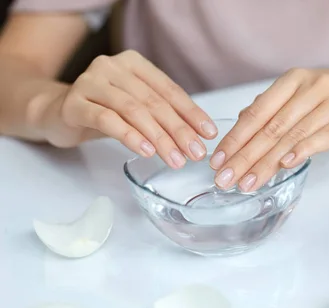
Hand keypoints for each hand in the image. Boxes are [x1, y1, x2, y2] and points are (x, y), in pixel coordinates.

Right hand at [39, 50, 216, 168]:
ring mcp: (91, 82)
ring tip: (175, 159)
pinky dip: (130, 136)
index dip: (191, 113)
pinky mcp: (74, 103)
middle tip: (195, 153)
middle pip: (154, 102)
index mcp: (134, 64)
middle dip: (179, 130)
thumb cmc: (104, 110)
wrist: (57, 112)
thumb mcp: (137, 109)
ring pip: (133, 111)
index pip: (169, 90)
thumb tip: (199, 136)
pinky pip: (107, 120)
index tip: (208, 134)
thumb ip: (163, 115)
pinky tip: (146, 151)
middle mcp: (112, 67)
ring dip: (158, 137)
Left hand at [209, 65, 328, 190]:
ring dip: (267, 162)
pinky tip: (287, 164)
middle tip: (225, 179)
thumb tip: (243, 123)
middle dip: (245, 156)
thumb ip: (278, 107)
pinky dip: (305, 150)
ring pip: (294, 135)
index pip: (258, 112)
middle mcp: (312, 86)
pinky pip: (327, 135)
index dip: (236, 138)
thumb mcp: (309, 92)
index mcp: (295, 80)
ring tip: (248, 182)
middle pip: (272, 127)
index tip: (218, 160)